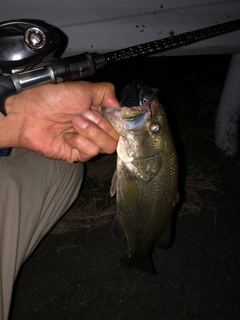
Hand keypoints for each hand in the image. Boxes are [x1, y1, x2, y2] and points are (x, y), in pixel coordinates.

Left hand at [4, 81, 118, 161]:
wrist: (31, 113)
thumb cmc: (53, 98)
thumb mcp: (85, 88)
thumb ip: (106, 93)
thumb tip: (119, 106)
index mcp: (99, 114)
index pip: (121, 123)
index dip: (119, 120)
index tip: (112, 114)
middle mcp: (96, 129)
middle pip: (117, 136)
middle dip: (102, 124)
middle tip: (84, 114)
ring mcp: (87, 143)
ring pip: (108, 145)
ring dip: (91, 131)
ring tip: (74, 122)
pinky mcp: (78, 154)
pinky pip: (91, 151)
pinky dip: (79, 141)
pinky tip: (67, 136)